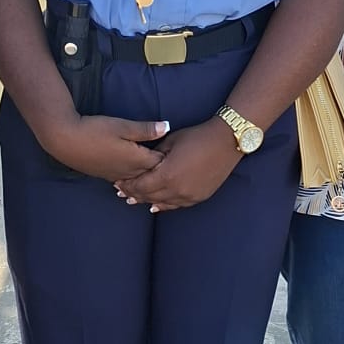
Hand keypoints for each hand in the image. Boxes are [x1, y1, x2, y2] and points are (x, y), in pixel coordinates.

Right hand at [38, 113, 171, 182]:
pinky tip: (136, 180)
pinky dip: (135, 181)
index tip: (182, 155)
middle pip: (152, 176)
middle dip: (163, 173)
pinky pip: (126, 182)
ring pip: (139, 182)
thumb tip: (167, 127)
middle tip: (177, 172)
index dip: (172, 159)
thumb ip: (146, 129)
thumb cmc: (94, 130)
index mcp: (136, 159)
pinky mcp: (105, 176)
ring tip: (160, 181)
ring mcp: (116, 176)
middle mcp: (128, 172)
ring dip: (148, 180)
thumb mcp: (122, 126)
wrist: (65, 140)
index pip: (161, 163)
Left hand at [113, 120, 238, 212]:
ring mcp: (189, 196)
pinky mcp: (198, 197)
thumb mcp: (169, 142)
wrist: (225, 142)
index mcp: (167, 174)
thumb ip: (153, 155)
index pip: (140, 185)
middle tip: (122, 192)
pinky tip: (155, 206)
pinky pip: (176, 205)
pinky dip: (164, 205)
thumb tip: (141, 163)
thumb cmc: (196, 137)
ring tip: (134, 200)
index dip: (128, 185)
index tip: (118, 182)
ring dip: (147, 201)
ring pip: (161, 204)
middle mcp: (176, 189)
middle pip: (148, 196)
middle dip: (134, 194)